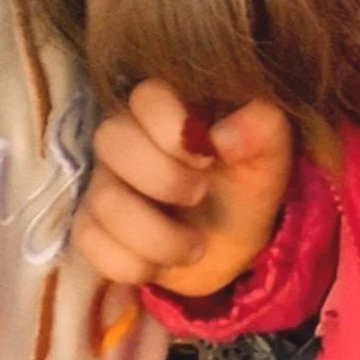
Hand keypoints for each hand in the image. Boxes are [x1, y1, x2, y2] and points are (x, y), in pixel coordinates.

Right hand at [71, 81, 295, 297]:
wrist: (231, 246)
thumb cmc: (248, 183)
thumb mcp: (270, 154)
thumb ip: (260, 129)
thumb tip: (221, 135)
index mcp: (171, 107)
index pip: (147, 94)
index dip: (172, 127)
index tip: (209, 157)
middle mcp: (128, 137)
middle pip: (111, 138)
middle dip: (162, 178)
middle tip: (200, 195)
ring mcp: (103, 182)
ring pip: (103, 200)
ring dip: (158, 236)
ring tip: (196, 245)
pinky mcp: (90, 227)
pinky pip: (89, 242)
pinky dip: (132, 263)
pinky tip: (161, 265)